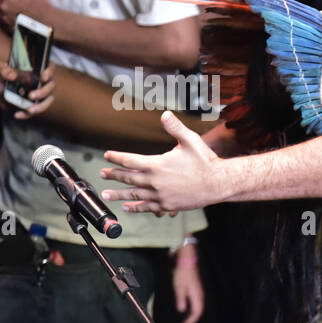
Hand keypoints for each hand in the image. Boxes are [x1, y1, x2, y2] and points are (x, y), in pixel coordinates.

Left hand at [0, 58, 54, 118]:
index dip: (50, 71)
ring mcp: (39, 93)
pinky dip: (27, 114)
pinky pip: (36, 111)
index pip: (49, 67)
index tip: (43, 77)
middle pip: (51, 85)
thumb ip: (2, 69)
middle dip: (44, 92)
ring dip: (41, 106)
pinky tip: (17, 114)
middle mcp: (40, 80)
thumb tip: (13, 76)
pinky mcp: (35, 104)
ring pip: (48, 100)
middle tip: (31, 96)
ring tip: (29, 110)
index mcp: (34, 68)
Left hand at [101, 111, 224, 212]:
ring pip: (134, 195)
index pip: (130, 160)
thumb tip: (164, 115)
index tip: (107, 155)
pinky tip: (127, 207)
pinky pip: (148, 207)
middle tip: (102, 174)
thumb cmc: (206, 161)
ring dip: (119, 194)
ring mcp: (161, 195)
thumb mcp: (191, 140)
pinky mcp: (168, 205)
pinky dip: (136, 207)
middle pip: (128, 178)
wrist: (219, 183)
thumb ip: (175, 128)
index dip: (116, 157)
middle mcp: (155, 181)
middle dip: (113, 175)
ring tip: (107, 194)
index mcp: (157, 165)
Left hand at [172, 248, 204, 322]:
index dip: (190, 322)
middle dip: (191, 321)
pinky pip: (195, 302)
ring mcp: (199, 292)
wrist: (189, 259)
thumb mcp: (179, 286)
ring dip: (191, 315)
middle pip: (198, 312)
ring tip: (183, 321)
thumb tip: (182, 310)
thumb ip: (181, 299)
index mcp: (197, 296)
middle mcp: (200, 295)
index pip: (196, 313)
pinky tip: (184, 309)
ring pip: (197, 307)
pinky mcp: (196, 289)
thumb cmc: (183, 273)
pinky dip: (190, 309)